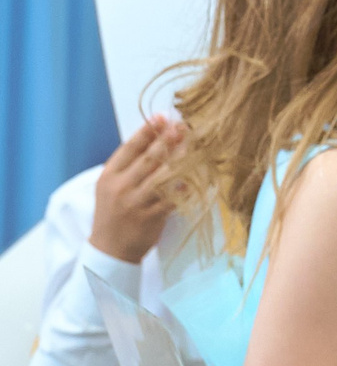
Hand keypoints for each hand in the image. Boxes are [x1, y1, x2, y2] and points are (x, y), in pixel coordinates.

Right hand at [90, 116, 184, 264]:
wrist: (110, 248)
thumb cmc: (113, 213)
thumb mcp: (110, 186)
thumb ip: (128, 166)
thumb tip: (153, 138)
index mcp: (109, 176)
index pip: (129, 148)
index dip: (146, 131)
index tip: (162, 117)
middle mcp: (121, 187)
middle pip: (148, 158)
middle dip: (167, 140)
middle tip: (183, 126)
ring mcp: (137, 202)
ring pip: (163, 176)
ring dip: (181, 159)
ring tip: (194, 144)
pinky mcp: (152, 217)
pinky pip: (174, 197)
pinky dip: (186, 185)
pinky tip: (198, 174)